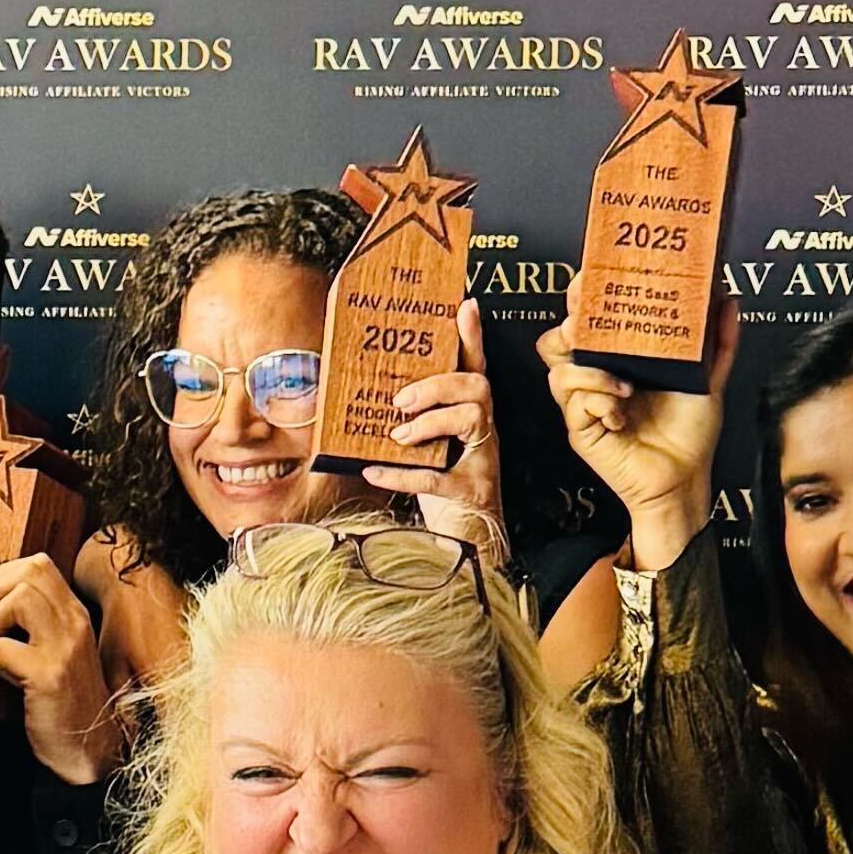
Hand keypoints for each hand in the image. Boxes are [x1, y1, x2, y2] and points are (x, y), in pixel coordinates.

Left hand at [0, 553, 120, 784]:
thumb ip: (42, 623)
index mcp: (76, 616)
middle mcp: (74, 624)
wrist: (91, 749)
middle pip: (29, 572)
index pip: (40, 565)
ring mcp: (63, 648)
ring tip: (4, 650)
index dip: (7, 575)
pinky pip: (3, 648)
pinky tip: (13, 680)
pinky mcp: (48, 675)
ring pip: (18, 599)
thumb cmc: (68, 702)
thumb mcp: (62, 651)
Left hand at [372, 298, 506, 546]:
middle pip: (477, 388)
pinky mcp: (469, 495)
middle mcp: (483, 435)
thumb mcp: (424, 451)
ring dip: (429, 422)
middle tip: (401, 399)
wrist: (465, 548)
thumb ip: (409, 424)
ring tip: (397, 435)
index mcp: (472, 419)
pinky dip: (401, 473)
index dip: (473, 338)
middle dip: (439, 385)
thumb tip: (369, 398)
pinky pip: (437, 477)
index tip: (465, 305)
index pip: (476, 369)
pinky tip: (372, 470)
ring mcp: (481, 464)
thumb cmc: (442, 492)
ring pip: (471, 420)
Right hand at [537, 293, 736, 574]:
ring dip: (588, 369)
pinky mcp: (581, 430)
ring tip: (622, 383)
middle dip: (571, 322)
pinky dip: (598, 401)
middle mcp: (597, 376)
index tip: (592, 275)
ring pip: (559, 369)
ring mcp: (586, 403)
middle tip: (586, 319)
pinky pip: (573, 404)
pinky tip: (621, 411)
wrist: (685, 479)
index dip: (583, 295)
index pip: (590, 319)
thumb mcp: (709, 378)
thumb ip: (719, 340)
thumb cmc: (690, 434)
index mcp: (620, 358)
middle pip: (558, 337)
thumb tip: (727, 296)